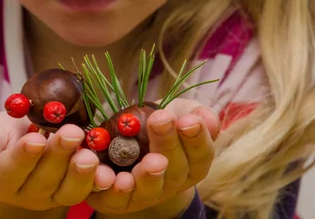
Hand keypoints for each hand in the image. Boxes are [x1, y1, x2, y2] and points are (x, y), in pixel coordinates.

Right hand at [0, 111, 115, 211]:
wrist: (24, 139)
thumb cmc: (2, 135)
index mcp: (0, 179)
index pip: (11, 170)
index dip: (24, 156)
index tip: (35, 139)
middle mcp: (26, 194)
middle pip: (43, 180)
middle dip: (59, 156)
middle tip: (71, 133)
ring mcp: (52, 196)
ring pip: (68, 190)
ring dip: (81, 173)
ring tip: (89, 154)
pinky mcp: (74, 192)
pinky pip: (88, 191)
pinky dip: (99, 182)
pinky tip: (108, 171)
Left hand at [86, 99, 219, 215]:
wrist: (118, 141)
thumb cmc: (154, 124)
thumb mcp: (176, 112)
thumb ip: (193, 112)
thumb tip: (205, 118)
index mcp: (191, 165)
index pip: (201, 155)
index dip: (197, 138)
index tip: (188, 120)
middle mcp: (170, 184)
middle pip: (175, 172)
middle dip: (168, 144)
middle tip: (161, 120)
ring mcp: (144, 195)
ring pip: (148, 191)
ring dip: (148, 177)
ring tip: (148, 161)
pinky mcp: (115, 201)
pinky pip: (114, 199)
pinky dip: (112, 189)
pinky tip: (109, 176)